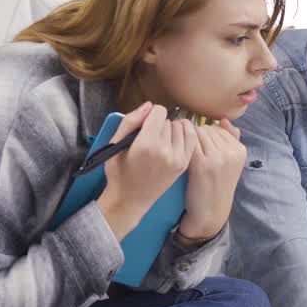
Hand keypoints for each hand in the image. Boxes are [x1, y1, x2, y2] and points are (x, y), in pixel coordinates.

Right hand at [98, 102, 195, 238]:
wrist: (130, 200)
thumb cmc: (119, 172)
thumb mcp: (115, 144)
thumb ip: (131, 121)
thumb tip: (149, 105)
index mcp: (146, 144)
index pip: (159, 112)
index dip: (149, 115)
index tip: (143, 125)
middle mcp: (165, 151)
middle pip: (168, 120)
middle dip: (158, 125)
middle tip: (149, 139)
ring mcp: (177, 159)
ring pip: (180, 128)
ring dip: (171, 131)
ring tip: (160, 142)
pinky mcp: (184, 164)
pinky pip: (191, 139)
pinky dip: (184, 135)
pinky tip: (173, 141)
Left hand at [177, 118, 246, 240]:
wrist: (210, 212)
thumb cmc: (216, 185)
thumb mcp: (230, 163)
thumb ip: (231, 139)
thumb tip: (224, 120)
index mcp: (240, 150)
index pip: (218, 128)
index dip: (206, 135)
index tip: (200, 147)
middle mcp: (231, 152)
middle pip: (207, 129)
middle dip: (196, 136)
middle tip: (190, 150)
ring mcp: (218, 158)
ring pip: (197, 133)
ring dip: (187, 139)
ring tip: (185, 152)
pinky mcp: (202, 164)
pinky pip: (189, 142)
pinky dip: (181, 145)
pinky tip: (179, 153)